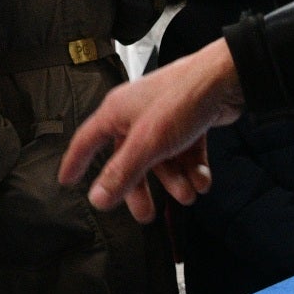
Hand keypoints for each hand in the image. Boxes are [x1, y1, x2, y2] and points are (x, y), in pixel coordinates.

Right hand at [58, 37, 241, 221]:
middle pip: (130, 160)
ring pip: (162, 160)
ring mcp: (163, 119)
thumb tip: (98, 198)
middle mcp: (136, 115)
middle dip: (141, 188)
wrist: (226, 79)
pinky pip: (184, 154)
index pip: (86, 141)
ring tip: (188, 194)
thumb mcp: (147, 143)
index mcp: (117, 113)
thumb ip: (122, 173)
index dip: (75, 162)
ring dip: (175, 181)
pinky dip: (193, 170)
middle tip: (146, 214)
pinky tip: (202, 180)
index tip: (67, 180)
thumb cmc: (182, 97)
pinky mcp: (188, 123)